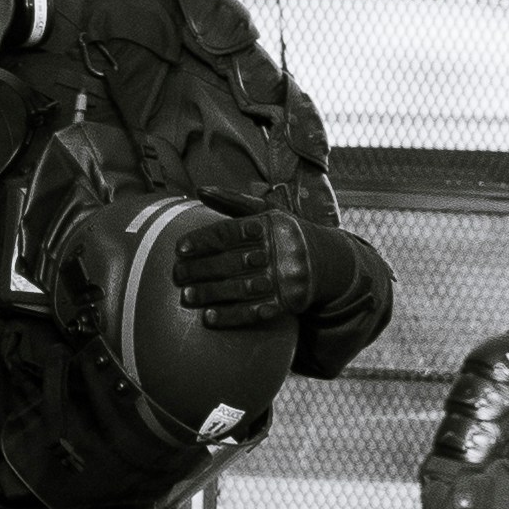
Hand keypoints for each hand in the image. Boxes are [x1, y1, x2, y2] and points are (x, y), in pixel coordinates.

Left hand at [169, 202, 313, 328]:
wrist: (332, 262)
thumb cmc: (287, 233)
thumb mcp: (268, 212)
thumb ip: (233, 202)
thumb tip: (200, 189)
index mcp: (271, 226)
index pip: (230, 233)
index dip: (202, 241)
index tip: (179, 249)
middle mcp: (280, 252)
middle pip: (231, 261)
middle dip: (199, 269)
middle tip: (176, 274)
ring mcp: (286, 279)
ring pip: (241, 288)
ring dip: (210, 294)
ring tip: (186, 296)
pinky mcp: (289, 302)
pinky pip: (256, 312)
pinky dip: (231, 316)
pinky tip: (209, 318)